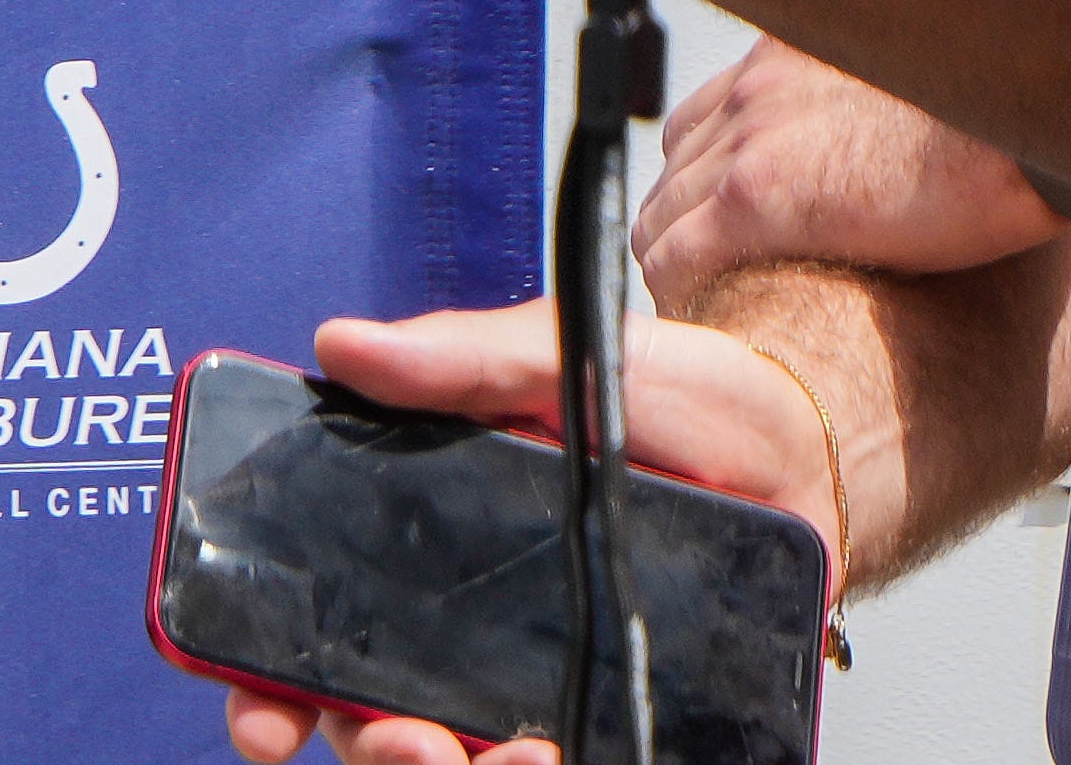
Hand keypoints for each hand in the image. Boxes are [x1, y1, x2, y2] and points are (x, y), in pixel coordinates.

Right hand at [213, 300, 845, 764]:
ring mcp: (545, 679)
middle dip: (372, 749)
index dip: (267, 685)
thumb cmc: (678, 395)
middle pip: (372, 723)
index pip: (310, 633)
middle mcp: (466, 626)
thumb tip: (343, 348)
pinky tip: (572, 754)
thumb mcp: (560, 356)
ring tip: (517, 757)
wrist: (804, 442)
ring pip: (466, 760)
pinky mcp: (626, 712)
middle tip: (409, 741)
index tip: (265, 713)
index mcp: (420, 543)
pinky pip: (587, 761)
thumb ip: (458, 358)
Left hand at [644, 37, 1070, 298]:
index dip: (712, 179)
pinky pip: (674, 253)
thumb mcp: (932, 87)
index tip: (729, 225)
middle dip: (689, 221)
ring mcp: (748, 138)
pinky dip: (677, 288)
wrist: (1030, 115)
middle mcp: (756, 85)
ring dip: (678, 257)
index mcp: (796, 54)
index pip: (712, 116)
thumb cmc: (1015, 117)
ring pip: (664, 210)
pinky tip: (702, 321)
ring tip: (709, 305)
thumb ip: (889, 109)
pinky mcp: (755, 197)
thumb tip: (907, 157)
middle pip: (679, 164)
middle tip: (716, 278)